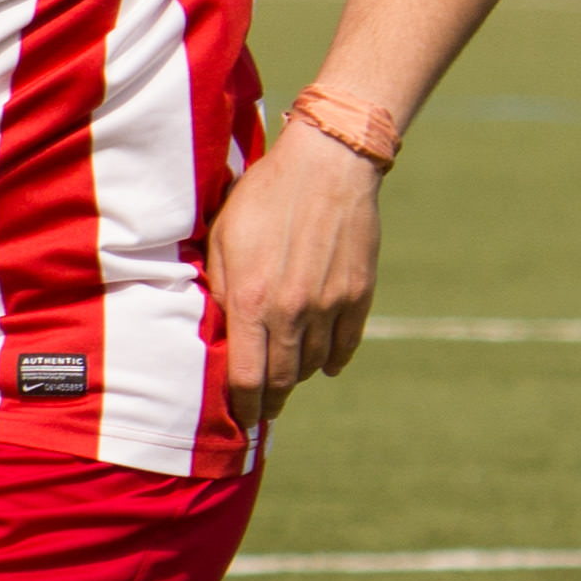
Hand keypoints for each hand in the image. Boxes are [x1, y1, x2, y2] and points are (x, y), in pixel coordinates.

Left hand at [203, 117, 384, 426]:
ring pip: (313, 366)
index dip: (243, 406)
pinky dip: (331, 360)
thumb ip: (221, 291)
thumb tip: (221, 336)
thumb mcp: (224, 238)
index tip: (241, 418)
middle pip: (281, 381)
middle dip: (270, 401)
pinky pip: (344, 346)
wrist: (328, 163)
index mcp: (252, 301)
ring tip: (286, 376)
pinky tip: (322, 362)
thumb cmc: (265, 195)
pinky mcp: (358, 295)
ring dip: (297, 376)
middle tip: (263, 408)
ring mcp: (329, 306)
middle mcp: (292, 312)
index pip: (246, 379)